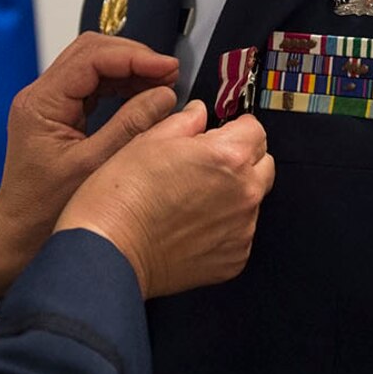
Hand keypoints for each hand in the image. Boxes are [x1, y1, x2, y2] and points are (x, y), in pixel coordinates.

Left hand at [0, 33, 180, 296]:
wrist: (16, 237)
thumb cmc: (44, 211)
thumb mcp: (94, 168)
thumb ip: (130, 127)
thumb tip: (165, 96)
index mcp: (41, 103)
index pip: (91, 57)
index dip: (134, 58)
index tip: (169, 69)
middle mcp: (40, 95)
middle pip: (91, 53)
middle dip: (134, 58)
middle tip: (170, 74)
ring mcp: (49, 104)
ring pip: (94, 66)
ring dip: (130, 71)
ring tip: (164, 85)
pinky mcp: (59, 116)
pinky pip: (93, 87)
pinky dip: (122, 87)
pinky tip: (146, 97)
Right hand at [57, 103, 274, 298]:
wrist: (109, 250)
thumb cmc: (121, 197)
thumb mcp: (148, 140)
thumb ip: (185, 122)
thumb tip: (199, 114)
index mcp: (228, 157)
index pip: (256, 130)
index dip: (236, 128)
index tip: (221, 133)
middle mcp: (244, 193)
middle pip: (263, 164)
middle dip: (241, 160)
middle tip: (206, 165)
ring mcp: (242, 230)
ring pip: (251, 201)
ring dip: (232, 195)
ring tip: (190, 200)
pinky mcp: (234, 259)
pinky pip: (239, 234)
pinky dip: (223, 228)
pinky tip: (190, 226)